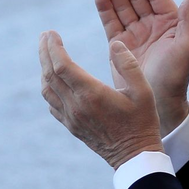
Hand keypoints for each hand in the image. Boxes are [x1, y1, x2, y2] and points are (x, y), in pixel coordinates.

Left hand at [39, 31, 163, 168]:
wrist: (134, 155)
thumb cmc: (143, 121)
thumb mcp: (144, 90)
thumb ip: (128, 65)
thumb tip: (115, 43)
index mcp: (91, 94)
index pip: (62, 65)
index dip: (53, 47)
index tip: (51, 32)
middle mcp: (76, 105)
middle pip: (49, 74)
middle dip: (44, 52)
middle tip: (44, 36)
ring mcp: (71, 117)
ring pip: (47, 89)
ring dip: (44, 69)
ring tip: (47, 54)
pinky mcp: (71, 126)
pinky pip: (51, 103)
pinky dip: (48, 87)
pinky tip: (54, 80)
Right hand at [96, 0, 188, 136]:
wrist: (158, 103)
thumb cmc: (176, 77)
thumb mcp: (186, 48)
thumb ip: (188, 22)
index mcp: (171, 24)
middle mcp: (153, 26)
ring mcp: (136, 34)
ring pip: (123, 7)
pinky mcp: (120, 45)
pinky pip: (112, 22)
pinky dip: (105, 9)